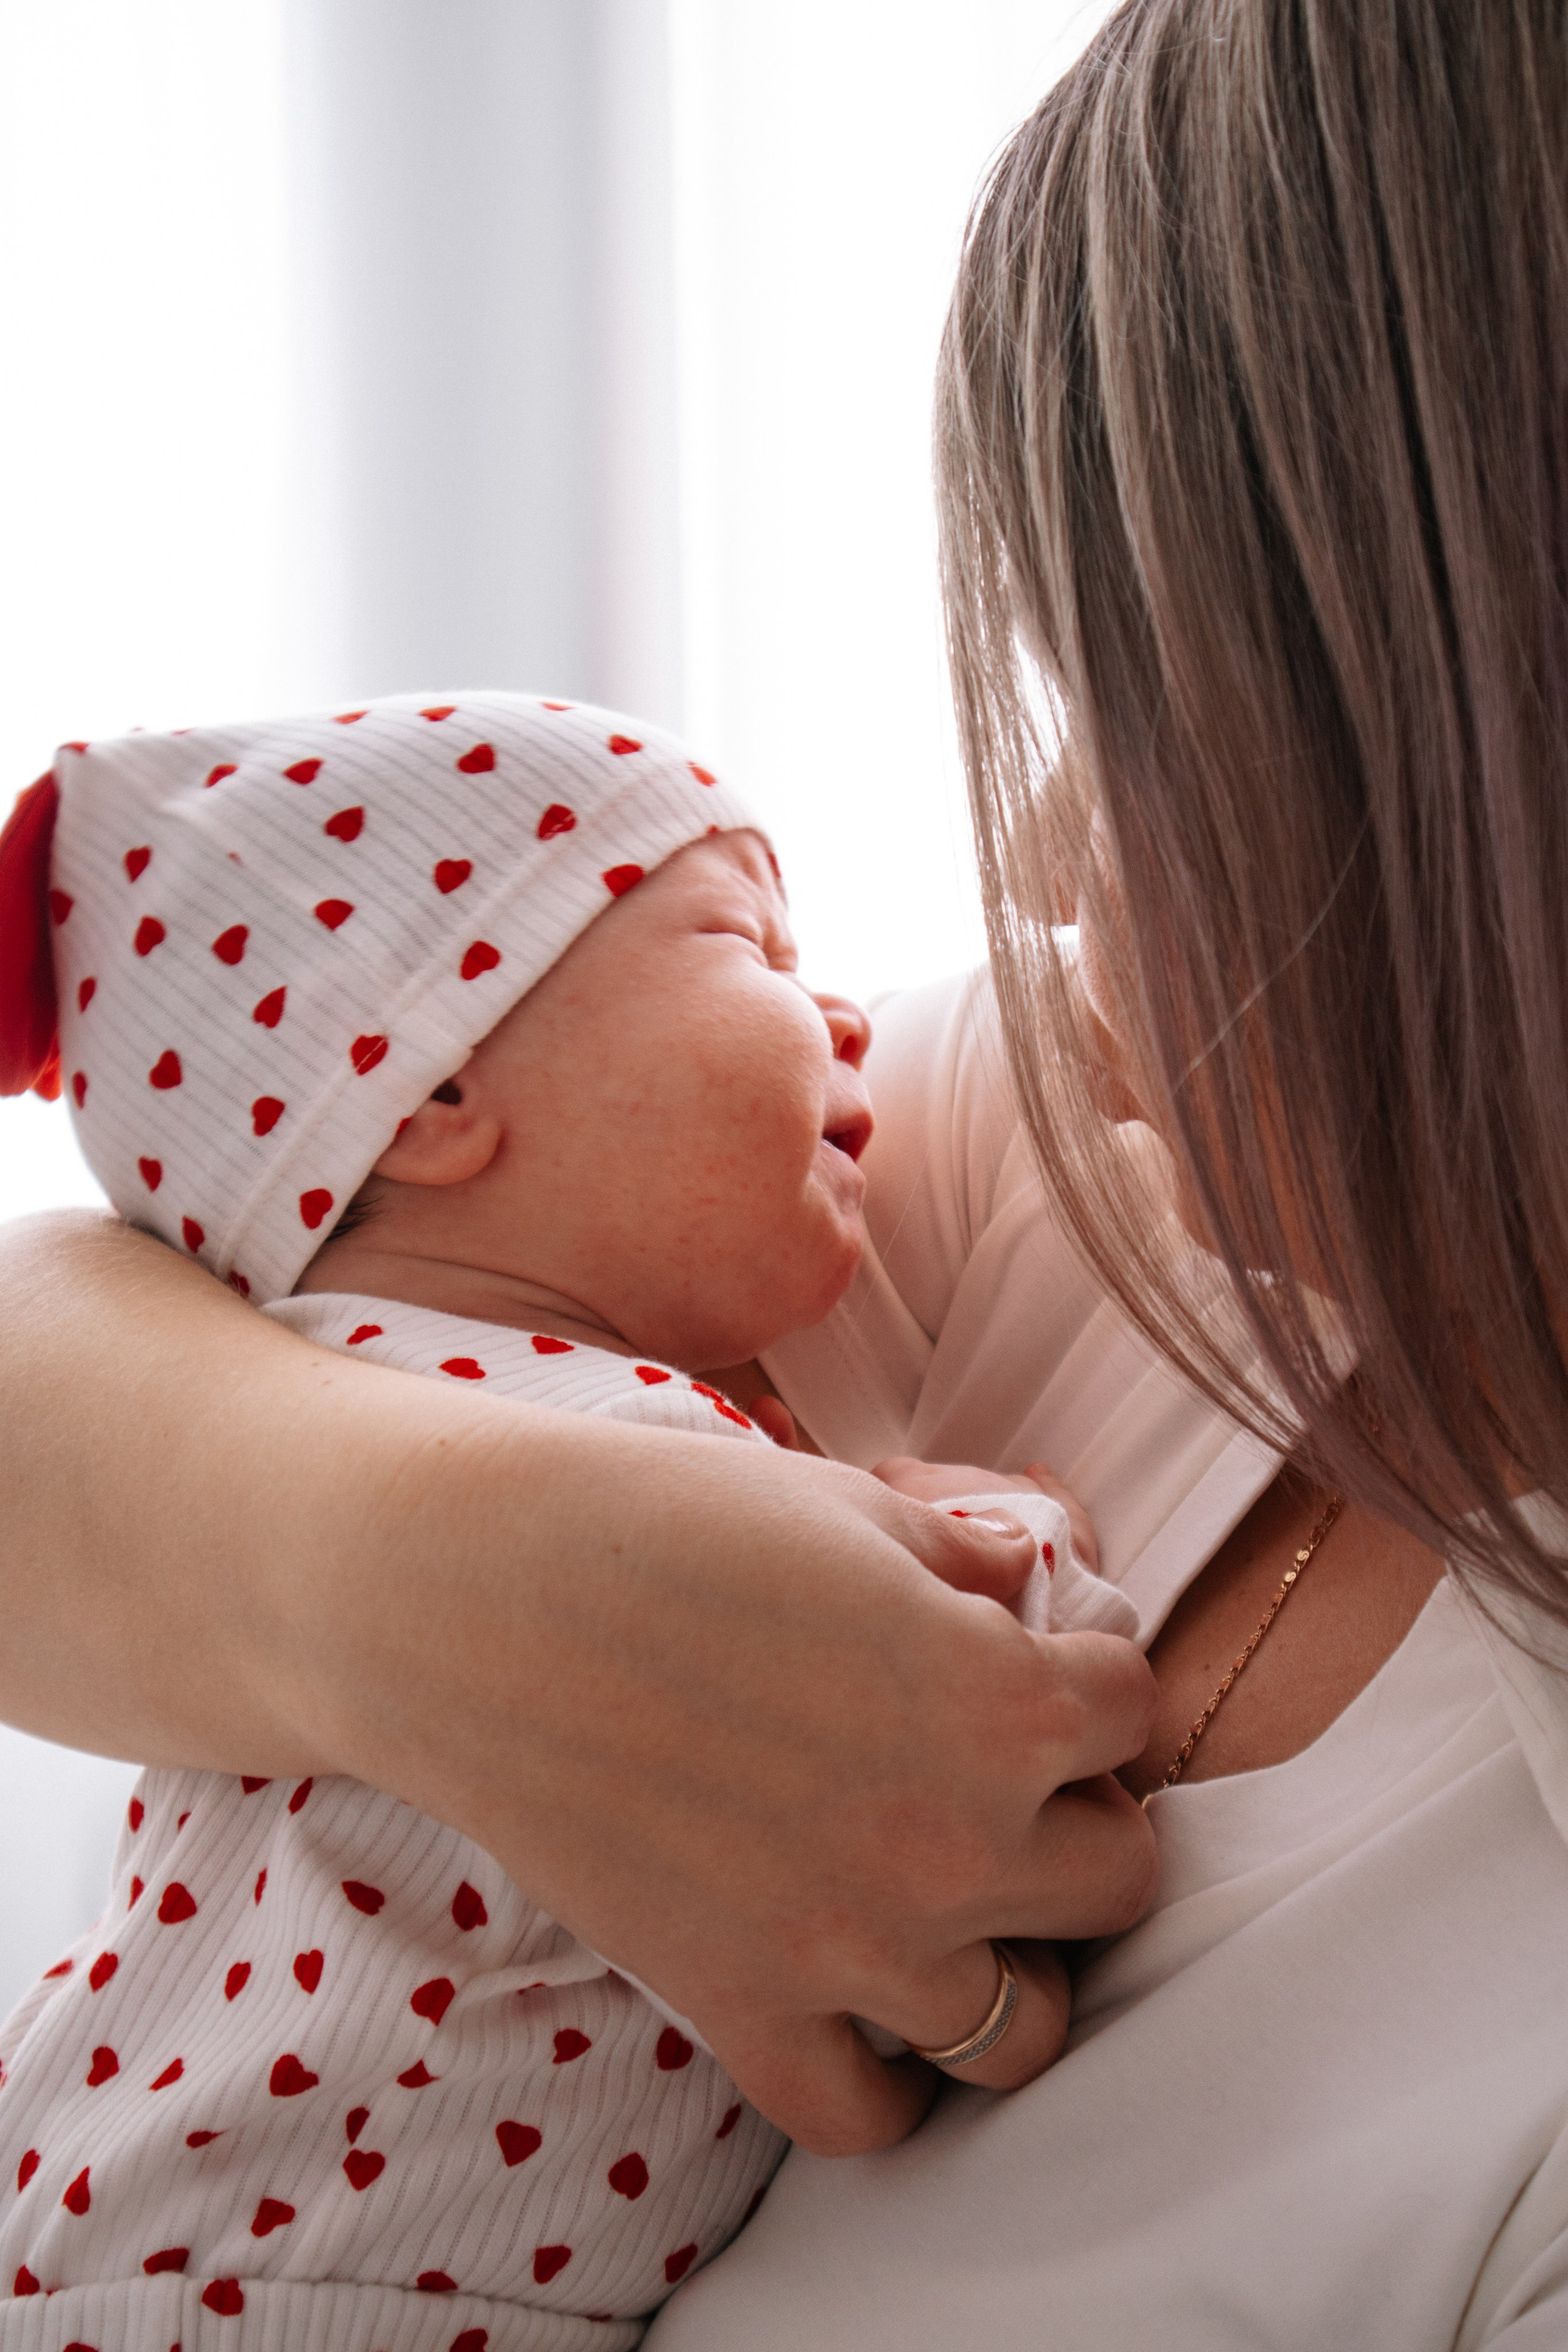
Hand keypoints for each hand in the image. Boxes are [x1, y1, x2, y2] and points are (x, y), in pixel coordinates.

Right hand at [311, 1429, 1155, 2153]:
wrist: (480, 1597)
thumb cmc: (669, 1522)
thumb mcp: (855, 1508)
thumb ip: (975, 1560)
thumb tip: (1043, 1588)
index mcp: (1001, 1697)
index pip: (1135, 1709)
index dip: (1088, 1673)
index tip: (1032, 1659)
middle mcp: (957, 1840)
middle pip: (1119, 1878)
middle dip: (1078, 1818)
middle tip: (1002, 1777)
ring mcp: (856, 1945)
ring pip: (1029, 2029)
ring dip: (1012, 1961)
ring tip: (955, 1902)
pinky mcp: (746, 2009)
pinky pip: (868, 2118)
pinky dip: (884, 2080)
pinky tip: (864, 2005)